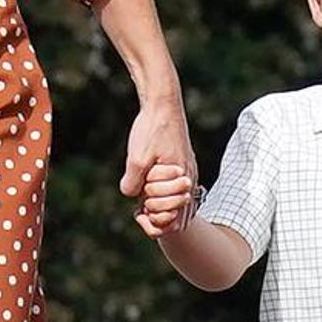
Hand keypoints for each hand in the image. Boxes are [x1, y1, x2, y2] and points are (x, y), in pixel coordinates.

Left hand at [119, 93, 196, 235]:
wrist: (163, 103)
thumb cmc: (151, 129)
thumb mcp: (136, 158)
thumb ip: (132, 183)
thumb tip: (133, 199)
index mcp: (181, 180)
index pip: (172, 218)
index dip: (153, 218)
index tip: (138, 209)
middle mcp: (189, 179)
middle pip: (176, 215)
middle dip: (156, 211)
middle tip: (140, 202)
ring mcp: (188, 173)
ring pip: (179, 206)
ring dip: (161, 205)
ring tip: (143, 199)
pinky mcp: (184, 166)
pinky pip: (179, 193)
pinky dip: (166, 197)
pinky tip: (151, 193)